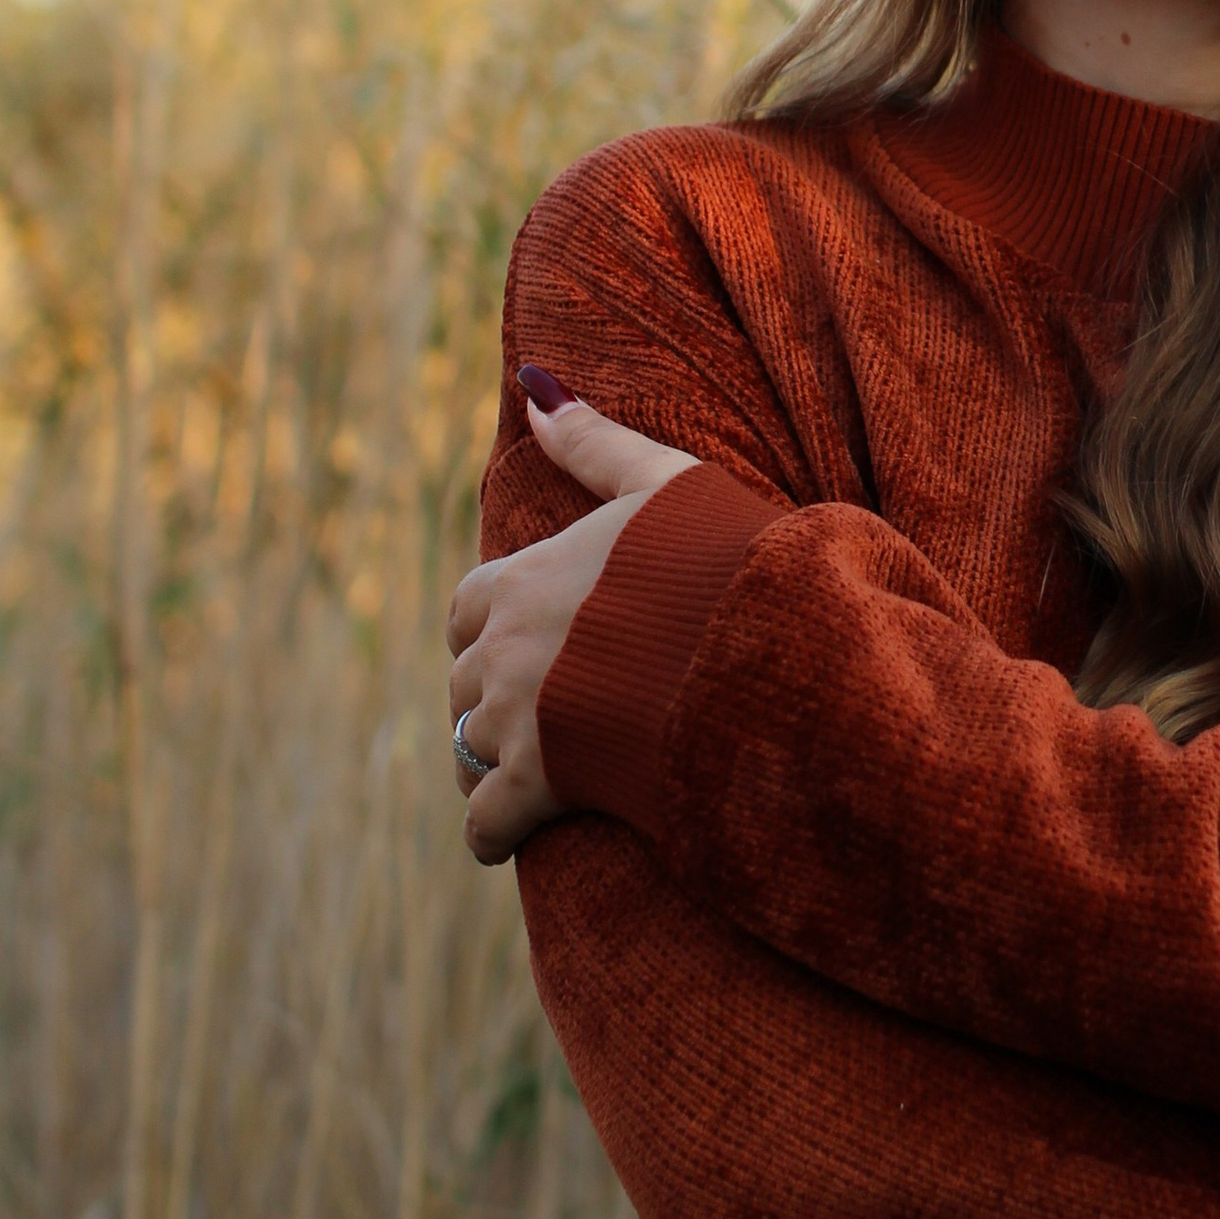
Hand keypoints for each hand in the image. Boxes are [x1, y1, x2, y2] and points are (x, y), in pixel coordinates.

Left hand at [447, 378, 699, 865]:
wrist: (756, 648)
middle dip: (491, 702)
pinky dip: (494, 832)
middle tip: (538, 718)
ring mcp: (516, 720)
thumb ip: (592, 441)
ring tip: (530, 776)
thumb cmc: (719, 559)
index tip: (521, 645)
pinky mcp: (543, 784)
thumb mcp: (664, 480)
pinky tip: (516, 835)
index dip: (490, 629)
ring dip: (491, 765)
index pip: (467, 609)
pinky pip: (486, 824)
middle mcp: (502, 650)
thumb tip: (533, 383)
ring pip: (468, 753)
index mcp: (521, 579)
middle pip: (463, 685)